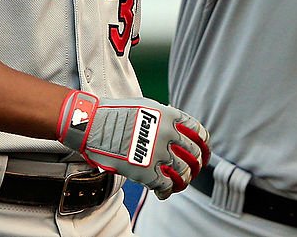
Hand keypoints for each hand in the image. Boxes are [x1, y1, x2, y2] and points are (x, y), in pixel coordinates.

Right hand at [58, 91, 209, 199]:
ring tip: (178, 183)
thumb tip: (177, 130)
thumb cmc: (115, 113)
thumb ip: (165, 118)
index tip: (203, 152)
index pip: (199, 132)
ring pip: (183, 172)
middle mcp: (167, 133)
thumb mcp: (147, 106)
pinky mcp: (145, 170)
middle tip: (193, 170)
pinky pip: (165, 185)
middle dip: (196, 165)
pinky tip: (163, 192)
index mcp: (170, 116)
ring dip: (183, 180)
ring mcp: (157, 152)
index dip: (204, 145)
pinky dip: (166, 191)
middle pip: (194, 154)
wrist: (92, 123)